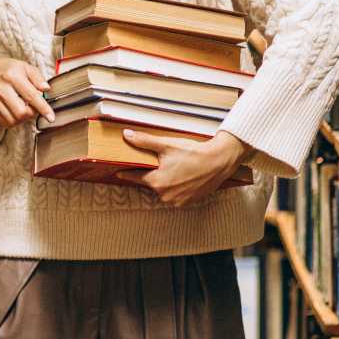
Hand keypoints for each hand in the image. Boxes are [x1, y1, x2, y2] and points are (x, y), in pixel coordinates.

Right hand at [0, 58, 52, 127]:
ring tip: (24, 107)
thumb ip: (38, 78)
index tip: (51, 117)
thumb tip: (46, 89)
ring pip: (13, 120)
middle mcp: (1, 88)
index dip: (43, 108)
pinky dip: (14, 120)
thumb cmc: (9, 70)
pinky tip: (15, 110)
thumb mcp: (25, 67)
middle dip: (32, 113)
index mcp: (12, 76)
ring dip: (23, 118)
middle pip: (21, 112)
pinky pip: (5, 122)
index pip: (31, 96)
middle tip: (34, 107)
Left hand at [116, 130, 250, 206]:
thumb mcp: (166, 145)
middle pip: (151, 183)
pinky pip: (175, 195)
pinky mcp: (188, 202)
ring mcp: (177, 201)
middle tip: (160, 164)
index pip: (135, 177)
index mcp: (157, 182)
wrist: (219, 161)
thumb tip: (126, 135)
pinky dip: (176, 187)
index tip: (119, 173)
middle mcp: (165, 195)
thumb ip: (144, 141)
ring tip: (175, 169)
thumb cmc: (193, 153)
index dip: (127, 173)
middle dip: (152, 173)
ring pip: (163, 189)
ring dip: (165, 181)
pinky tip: (182, 176)